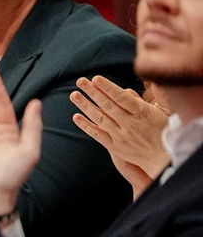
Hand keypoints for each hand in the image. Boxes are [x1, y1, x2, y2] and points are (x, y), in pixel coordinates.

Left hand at [71, 75, 170, 197]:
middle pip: (108, 106)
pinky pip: (98, 135)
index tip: (96, 78)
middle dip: (93, 92)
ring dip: (86, 106)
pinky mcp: (116, 147)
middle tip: (80, 80)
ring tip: (73, 94)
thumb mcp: (157, 113)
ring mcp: (122, 136)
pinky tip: (76, 117)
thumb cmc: (162, 131)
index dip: (108, 88)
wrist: (164, 158)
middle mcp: (131, 124)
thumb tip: (124, 90)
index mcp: (143, 113)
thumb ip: (139, 102)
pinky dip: (86, 126)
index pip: (122, 98)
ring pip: (100, 118)